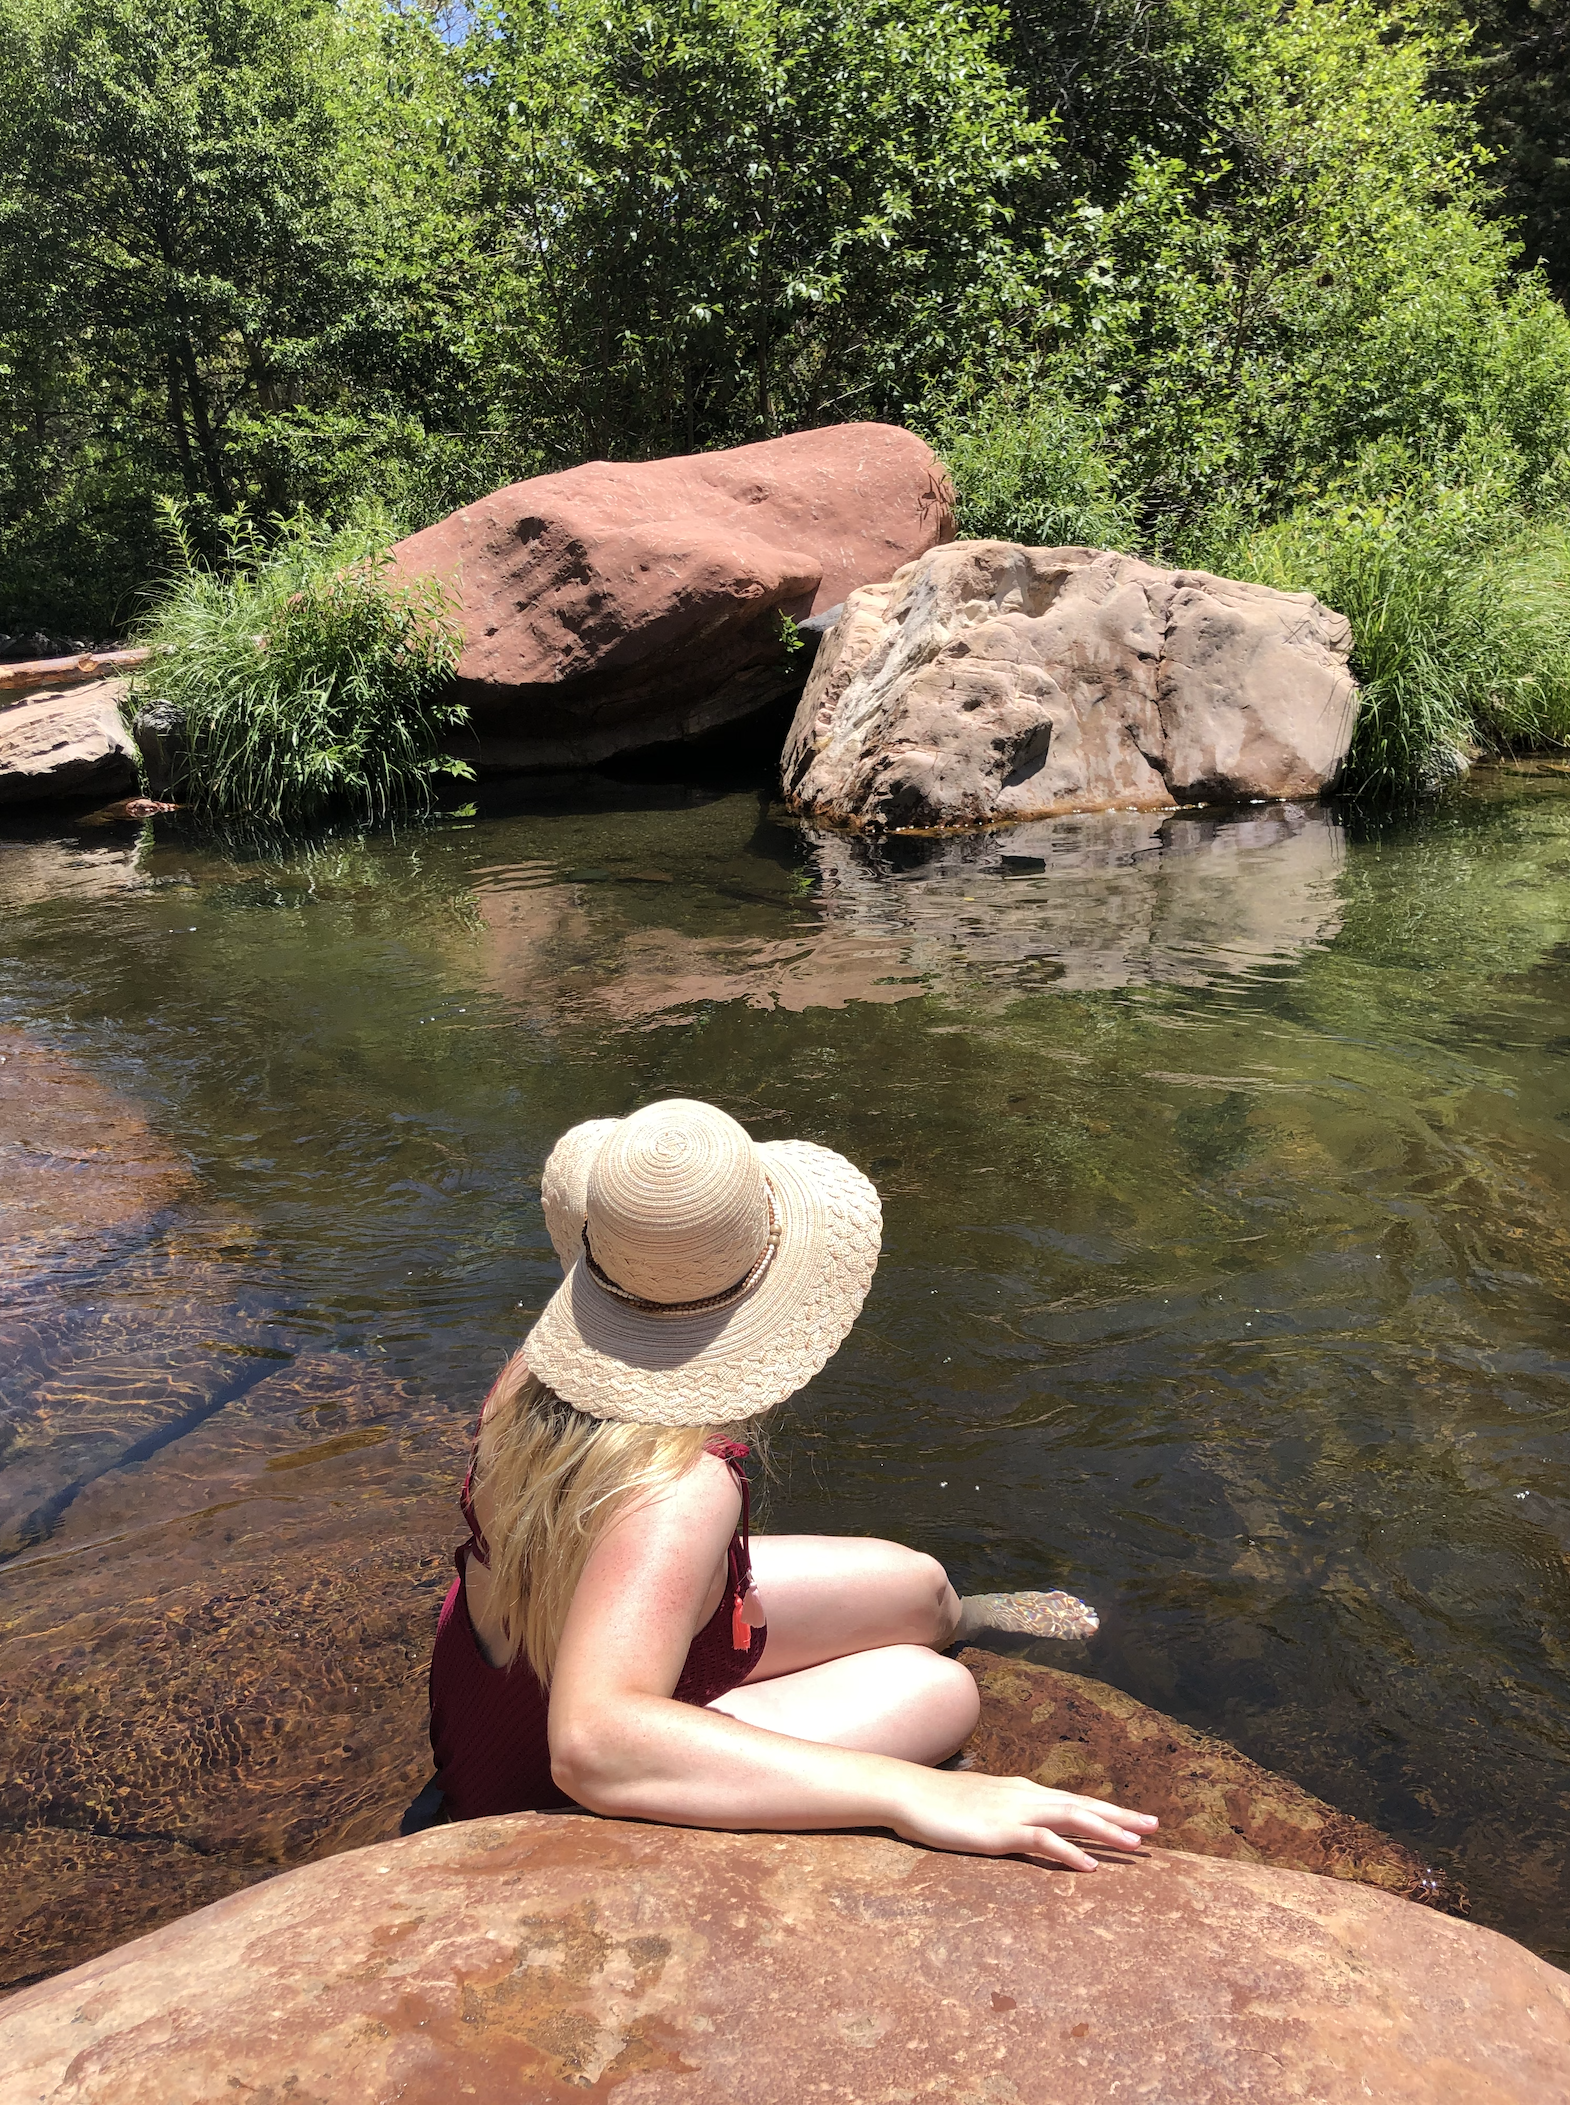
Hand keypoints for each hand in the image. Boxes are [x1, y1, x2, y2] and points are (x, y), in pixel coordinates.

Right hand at [889, 1767, 1157, 1870]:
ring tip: (1135, 1845)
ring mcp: (1014, 1811)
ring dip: (1105, 1831)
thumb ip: (1005, 1812)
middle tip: (1154, 1826)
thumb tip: (1022, 1825)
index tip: (1136, 1820)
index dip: (1106, 1810)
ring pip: (1071, 1817)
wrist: (909, 1793)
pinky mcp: (1000, 1831)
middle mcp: (1026, 1796)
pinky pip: (1042, 1840)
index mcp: (1023, 1791)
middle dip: (1119, 1816)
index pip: (1074, 1800)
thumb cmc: (940, 1803)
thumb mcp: (981, 1804)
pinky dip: (1069, 1852)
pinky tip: (1089, 1866)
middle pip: (1082, 1804)